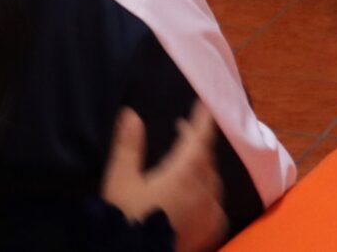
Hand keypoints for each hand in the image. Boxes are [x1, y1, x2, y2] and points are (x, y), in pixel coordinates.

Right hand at [100, 106, 224, 251]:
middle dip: (197, 142)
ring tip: (189, 161)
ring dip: (203, 167)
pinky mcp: (211, 233)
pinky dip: (209, 193)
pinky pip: (216, 205)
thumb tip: (132, 114)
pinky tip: (199, 196)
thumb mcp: (120, 182)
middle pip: (206, 159)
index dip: (202, 120)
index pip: (198, 139)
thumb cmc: (126, 220)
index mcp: (184, 175)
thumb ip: (129, 147)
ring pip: (213, 182)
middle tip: (181, 129)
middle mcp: (204, 192)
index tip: (205, 103)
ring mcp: (211, 215)